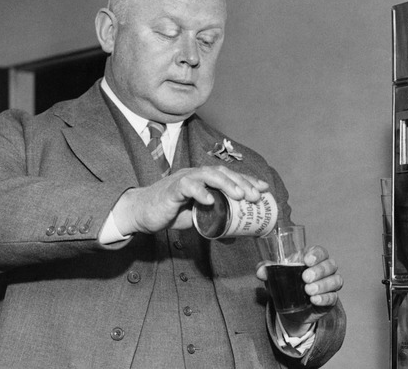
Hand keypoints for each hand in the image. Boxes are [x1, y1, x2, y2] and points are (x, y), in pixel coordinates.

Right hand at [112, 165, 268, 234]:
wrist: (142, 213)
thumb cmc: (171, 212)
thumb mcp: (198, 218)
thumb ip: (214, 221)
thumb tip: (236, 235)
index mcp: (205, 180)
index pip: (230, 176)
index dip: (248, 180)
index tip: (264, 188)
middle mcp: (196, 175)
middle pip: (223, 173)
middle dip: (242, 182)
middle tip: (256, 195)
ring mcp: (184, 180)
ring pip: (208, 175)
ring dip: (226, 184)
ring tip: (239, 196)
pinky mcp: (172, 189)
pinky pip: (187, 186)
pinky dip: (199, 192)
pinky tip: (209, 199)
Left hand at [257, 245, 343, 332]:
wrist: (291, 309)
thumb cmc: (286, 285)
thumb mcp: (275, 277)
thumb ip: (267, 270)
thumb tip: (261, 270)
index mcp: (312, 258)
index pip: (320, 252)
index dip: (316, 255)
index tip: (307, 260)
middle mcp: (325, 269)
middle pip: (330, 265)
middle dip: (319, 270)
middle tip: (305, 278)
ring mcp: (330, 284)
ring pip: (335, 280)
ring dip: (323, 285)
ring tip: (308, 291)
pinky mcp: (331, 299)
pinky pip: (333, 297)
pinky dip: (325, 298)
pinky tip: (315, 300)